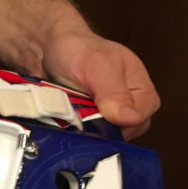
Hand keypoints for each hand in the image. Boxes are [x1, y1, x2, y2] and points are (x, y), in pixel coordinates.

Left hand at [41, 32, 159, 139]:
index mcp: (140, 92)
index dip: (119, 123)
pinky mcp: (83, 127)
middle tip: (76, 115)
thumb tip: (129, 119)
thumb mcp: (97, 65)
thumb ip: (113, 91)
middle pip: (119, 135)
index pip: (140, 121)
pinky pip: (79, 139)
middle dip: (96, 128)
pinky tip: (58, 120)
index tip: (97, 118)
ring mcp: (103, 119)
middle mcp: (125, 109)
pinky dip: (68, 132)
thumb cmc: (78, 50)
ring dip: (80, 130)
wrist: (47, 49)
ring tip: (65, 113)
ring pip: (98, 139)